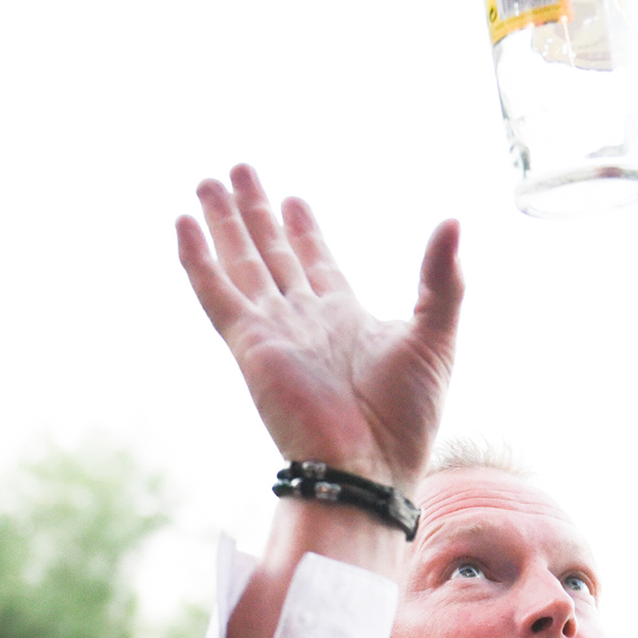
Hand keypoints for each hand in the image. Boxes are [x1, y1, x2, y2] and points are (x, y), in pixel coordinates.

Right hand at [176, 169, 461, 492]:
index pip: (317, 263)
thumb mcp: (436, 333)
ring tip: (210, 182)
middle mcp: (304, 321)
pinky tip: (185, 224)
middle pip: (273, 254)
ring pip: (241, 263)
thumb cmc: (408, 415)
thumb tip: (452, 222)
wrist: (369, 464)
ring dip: (225, 223)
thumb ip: (442, 278)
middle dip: (257, 213)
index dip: (304, 231)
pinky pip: (216, 292)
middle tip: (242, 172)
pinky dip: (199, 258)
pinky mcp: (249, 344)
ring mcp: (273, 331)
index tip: (293, 199)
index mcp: (345, 319)